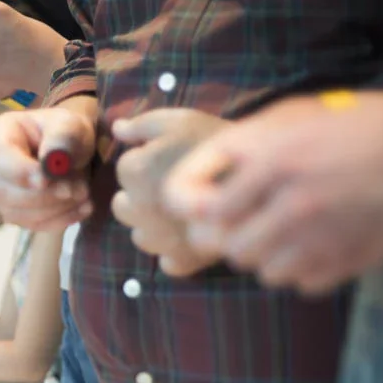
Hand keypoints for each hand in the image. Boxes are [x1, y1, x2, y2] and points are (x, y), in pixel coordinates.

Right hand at [0, 106, 94, 230]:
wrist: (70, 148)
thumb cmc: (66, 131)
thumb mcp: (69, 124)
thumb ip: (61, 137)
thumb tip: (50, 161)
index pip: (1, 159)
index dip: (22, 173)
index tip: (48, 179)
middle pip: (6, 192)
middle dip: (45, 195)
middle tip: (79, 189)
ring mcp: (1, 194)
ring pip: (18, 214)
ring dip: (56, 209)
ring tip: (84, 193)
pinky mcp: (17, 213)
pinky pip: (33, 224)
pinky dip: (61, 220)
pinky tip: (84, 207)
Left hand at [110, 108, 226, 275]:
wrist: (266, 175)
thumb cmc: (220, 141)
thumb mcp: (182, 120)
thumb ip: (143, 124)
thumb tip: (116, 128)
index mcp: (137, 172)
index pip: (125, 168)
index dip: (146, 160)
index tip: (171, 157)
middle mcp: (140, 210)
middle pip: (123, 206)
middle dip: (140, 195)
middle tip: (173, 185)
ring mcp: (160, 239)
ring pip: (141, 236)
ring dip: (154, 225)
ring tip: (183, 209)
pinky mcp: (183, 261)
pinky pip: (167, 262)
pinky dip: (176, 252)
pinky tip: (193, 234)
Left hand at [165, 92, 382, 293]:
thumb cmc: (365, 125)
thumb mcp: (298, 115)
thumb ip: (244, 146)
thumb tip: (199, 185)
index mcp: (269, 155)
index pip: (187, 198)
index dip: (182, 203)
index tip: (193, 203)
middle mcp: (286, 198)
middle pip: (214, 241)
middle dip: (218, 232)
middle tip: (237, 220)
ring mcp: (315, 236)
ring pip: (252, 267)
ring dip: (260, 252)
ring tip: (282, 228)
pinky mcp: (341, 263)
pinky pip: (294, 283)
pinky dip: (299, 269)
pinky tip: (316, 243)